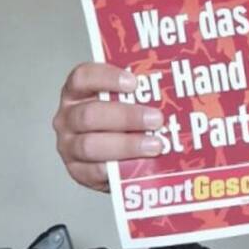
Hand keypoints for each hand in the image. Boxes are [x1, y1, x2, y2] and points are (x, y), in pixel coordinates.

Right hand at [53, 62, 163, 190]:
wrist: (118, 156)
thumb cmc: (126, 121)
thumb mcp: (131, 100)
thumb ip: (144, 91)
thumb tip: (180, 82)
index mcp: (78, 91)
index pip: (83, 77)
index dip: (106, 78)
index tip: (134, 82)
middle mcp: (68, 117)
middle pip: (90, 114)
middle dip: (126, 117)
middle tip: (156, 119)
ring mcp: (69, 145)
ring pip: (91, 145)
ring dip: (126, 145)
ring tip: (155, 145)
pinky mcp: (78, 171)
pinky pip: (96, 171)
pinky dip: (121, 166)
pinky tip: (143, 163)